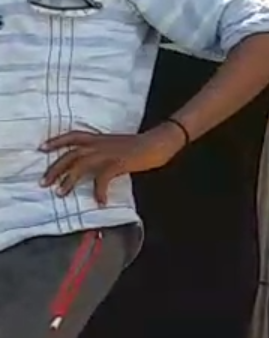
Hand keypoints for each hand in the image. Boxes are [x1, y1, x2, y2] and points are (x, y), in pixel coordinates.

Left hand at [42, 123, 189, 205]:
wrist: (158, 142)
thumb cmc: (141, 145)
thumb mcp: (117, 144)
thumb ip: (104, 151)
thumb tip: (94, 164)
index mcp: (99, 138)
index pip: (73, 136)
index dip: (56, 141)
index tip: (41, 148)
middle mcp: (99, 144)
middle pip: (70, 155)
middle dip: (55, 169)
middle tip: (43, 183)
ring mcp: (108, 153)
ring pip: (80, 165)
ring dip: (68, 180)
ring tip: (60, 193)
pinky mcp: (117, 163)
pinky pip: (102, 179)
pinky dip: (99, 191)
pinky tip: (100, 201)